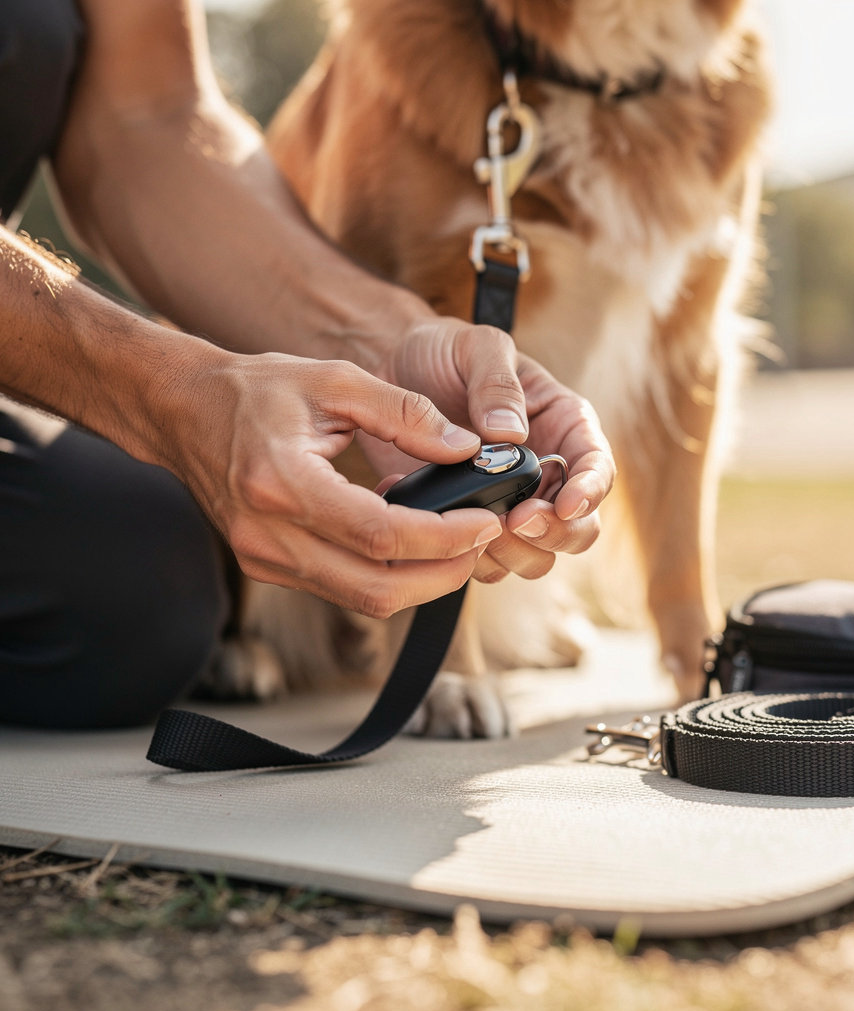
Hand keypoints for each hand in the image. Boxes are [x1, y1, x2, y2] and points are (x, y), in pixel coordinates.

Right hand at [159, 350, 504, 616]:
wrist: (182, 411)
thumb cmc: (255, 389)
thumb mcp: (335, 381)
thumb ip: (406, 413)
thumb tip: (466, 447)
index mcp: (282, 483)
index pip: (381, 534)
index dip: (444, 537)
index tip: (485, 520)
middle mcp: (269, 536)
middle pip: (377, 587)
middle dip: (443, 574)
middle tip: (481, 541)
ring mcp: (264, 559)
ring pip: (363, 599)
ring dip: (420, 580)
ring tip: (455, 541)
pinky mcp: (267, 567)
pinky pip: (343, 587)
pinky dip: (386, 572)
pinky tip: (408, 540)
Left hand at [363, 317, 614, 582]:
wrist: (390, 371)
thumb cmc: (445, 351)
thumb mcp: (475, 346)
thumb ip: (497, 383)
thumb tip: (510, 434)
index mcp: (564, 426)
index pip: (598, 468)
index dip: (589, 492)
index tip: (564, 506)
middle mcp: (546, 474)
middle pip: (578, 528)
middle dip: (553, 533)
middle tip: (514, 521)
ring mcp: (510, 505)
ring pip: (535, 557)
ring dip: (511, 553)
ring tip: (472, 524)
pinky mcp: (471, 525)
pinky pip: (484, 562)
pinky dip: (462, 554)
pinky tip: (429, 518)